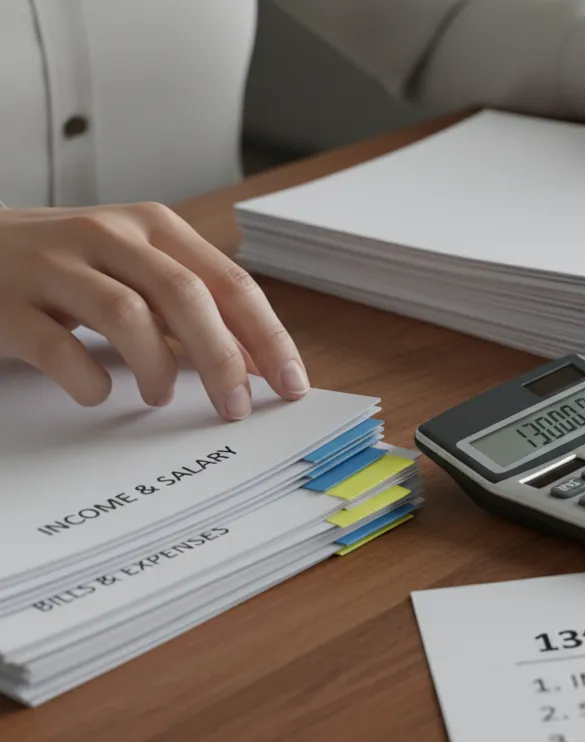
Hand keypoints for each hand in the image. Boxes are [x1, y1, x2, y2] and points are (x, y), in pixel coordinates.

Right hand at [0, 204, 308, 419]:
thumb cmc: (67, 266)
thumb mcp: (136, 269)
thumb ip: (194, 307)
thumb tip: (257, 361)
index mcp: (153, 226)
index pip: (229, 282)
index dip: (267, 336)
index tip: (291, 384)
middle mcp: (107, 235)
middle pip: (186, 296)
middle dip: (222, 359)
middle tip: (234, 407)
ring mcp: (52, 266)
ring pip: (127, 315)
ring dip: (157, 368)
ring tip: (160, 397)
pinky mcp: (6, 304)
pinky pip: (59, 348)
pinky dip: (90, 381)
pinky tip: (99, 393)